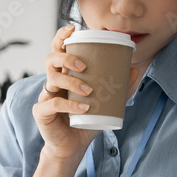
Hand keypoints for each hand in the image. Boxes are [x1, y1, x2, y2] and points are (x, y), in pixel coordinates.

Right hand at [33, 25, 138, 161]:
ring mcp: (45, 96)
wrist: (73, 147)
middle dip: (66, 57)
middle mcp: (52, 82)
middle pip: (50, 59)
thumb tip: (135, 69)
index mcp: (65, 75)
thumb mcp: (106, 104)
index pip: (58, 50)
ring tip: (88, 91)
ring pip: (51, 79)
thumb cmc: (86, 122)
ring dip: (71, 81)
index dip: (61, 37)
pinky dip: (69, 105)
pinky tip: (83, 109)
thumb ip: (119, 88)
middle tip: (84, 66)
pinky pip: (52, 103)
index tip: (72, 29)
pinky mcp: (41, 112)